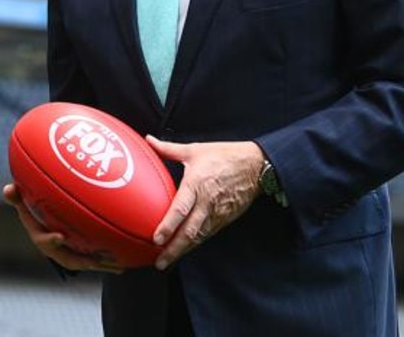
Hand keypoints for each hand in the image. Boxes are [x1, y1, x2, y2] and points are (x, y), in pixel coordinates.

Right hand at [2, 184, 122, 273]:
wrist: (48, 227)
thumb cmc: (35, 214)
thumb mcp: (24, 205)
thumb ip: (17, 197)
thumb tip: (8, 188)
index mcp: (42, 238)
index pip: (43, 241)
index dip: (50, 240)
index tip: (59, 236)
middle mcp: (57, 250)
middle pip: (69, 259)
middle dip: (83, 261)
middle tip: (96, 260)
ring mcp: (70, 254)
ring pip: (87, 263)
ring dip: (102, 265)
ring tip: (119, 266)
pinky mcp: (83, 254)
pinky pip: (96, 260)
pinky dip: (109, 263)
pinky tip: (125, 263)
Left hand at [145, 137, 264, 270]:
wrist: (255, 166)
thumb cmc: (224, 156)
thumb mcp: (195, 150)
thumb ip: (168, 149)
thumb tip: (149, 140)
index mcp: (196, 184)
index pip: (181, 209)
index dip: (168, 225)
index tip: (156, 239)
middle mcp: (206, 202)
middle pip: (189, 231)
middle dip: (174, 249)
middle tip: (159, 262)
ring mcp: (217, 213)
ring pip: (199, 237)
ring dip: (183, 250)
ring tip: (167, 261)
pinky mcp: (224, 218)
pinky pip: (207, 234)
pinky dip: (195, 243)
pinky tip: (184, 249)